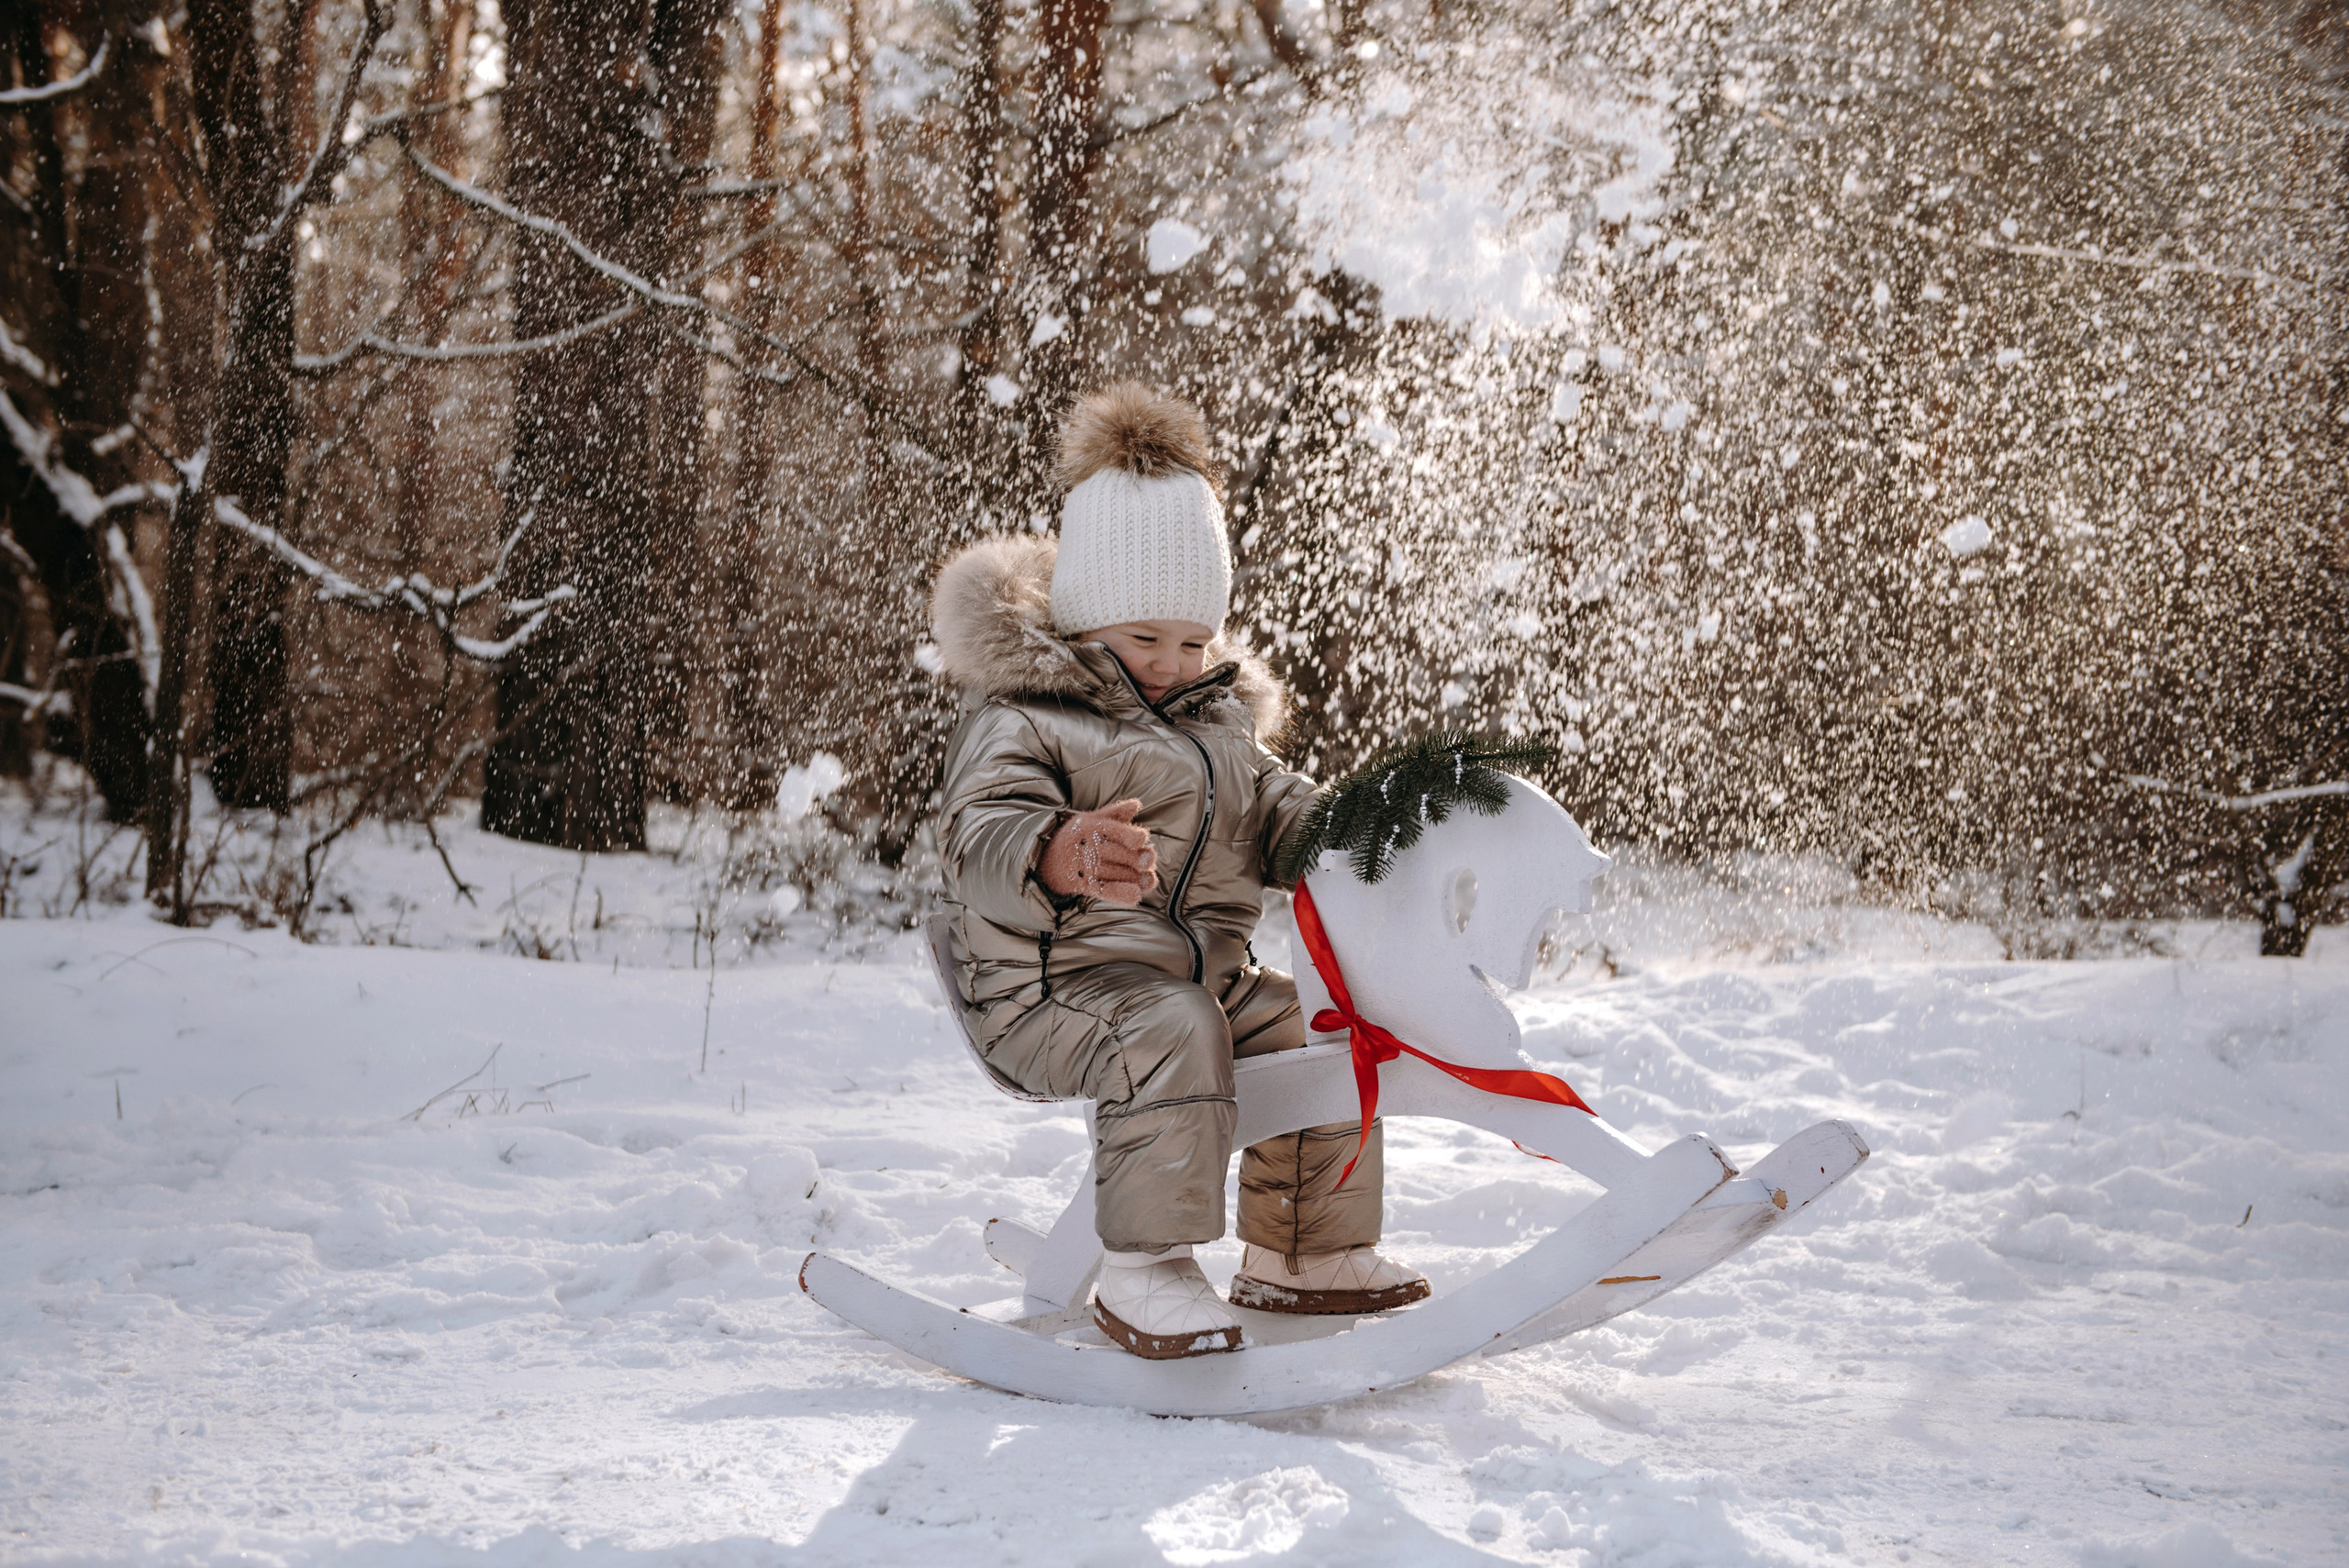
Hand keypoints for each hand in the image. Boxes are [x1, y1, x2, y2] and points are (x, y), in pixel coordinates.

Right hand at [1039, 798, 1157, 905]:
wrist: (1047, 860)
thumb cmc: (1077, 837)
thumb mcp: (1091, 820)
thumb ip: (1115, 813)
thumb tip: (1136, 804)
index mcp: (1091, 827)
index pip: (1113, 830)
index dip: (1129, 835)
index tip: (1142, 839)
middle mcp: (1087, 847)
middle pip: (1118, 854)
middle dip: (1137, 858)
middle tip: (1149, 861)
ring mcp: (1084, 867)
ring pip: (1115, 873)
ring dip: (1135, 877)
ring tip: (1148, 879)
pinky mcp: (1084, 885)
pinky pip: (1104, 890)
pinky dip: (1121, 893)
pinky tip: (1135, 895)